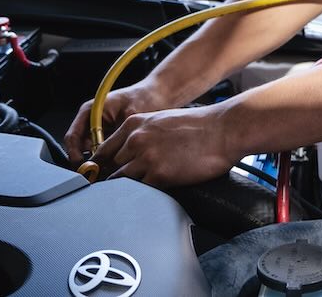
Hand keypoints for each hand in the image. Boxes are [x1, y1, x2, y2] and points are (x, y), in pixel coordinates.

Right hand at [64, 79, 172, 163]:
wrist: (158, 94)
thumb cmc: (144, 98)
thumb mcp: (129, 116)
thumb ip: (118, 135)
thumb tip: (108, 157)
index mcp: (90, 111)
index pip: (73, 137)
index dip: (75, 155)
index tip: (84, 168)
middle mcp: (91, 121)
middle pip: (79, 148)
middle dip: (87, 162)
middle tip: (96, 175)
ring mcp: (99, 130)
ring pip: (91, 153)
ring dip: (98, 163)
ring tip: (108, 173)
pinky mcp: (109, 137)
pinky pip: (104, 153)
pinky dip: (108, 161)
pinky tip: (117, 167)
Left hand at [91, 106, 239, 187]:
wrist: (222, 130)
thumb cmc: (198, 125)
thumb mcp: (162, 121)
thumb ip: (143, 134)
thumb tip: (132, 152)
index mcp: (134, 124)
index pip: (104, 149)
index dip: (100, 165)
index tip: (98, 175)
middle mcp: (136, 140)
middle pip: (110, 167)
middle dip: (110, 179)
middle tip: (110, 191)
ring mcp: (146, 158)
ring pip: (121, 181)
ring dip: (124, 190)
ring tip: (124, 200)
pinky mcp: (160, 175)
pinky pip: (141, 190)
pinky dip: (142, 195)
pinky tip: (145, 199)